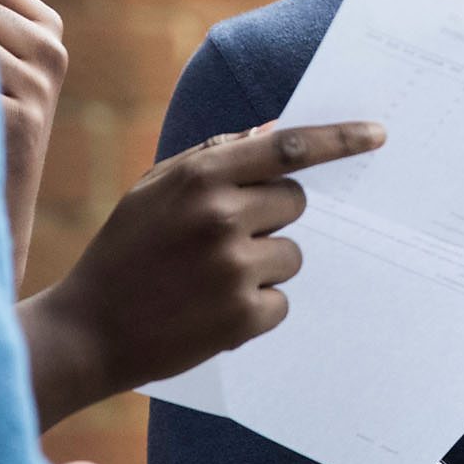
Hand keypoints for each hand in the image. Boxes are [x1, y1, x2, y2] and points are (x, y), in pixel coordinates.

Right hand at [22, 121, 386, 427]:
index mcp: (199, 176)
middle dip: (271, 216)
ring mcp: (234, 269)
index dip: (338, 140)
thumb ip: (214, 158)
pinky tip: (212, 310)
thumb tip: (271, 131)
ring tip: (210, 279)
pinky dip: (256, 307)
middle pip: (294, 203)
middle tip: (226, 237)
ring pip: (291, 254)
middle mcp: (221, 217)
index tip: (376, 135)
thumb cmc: (125, 251)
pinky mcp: (243, 317)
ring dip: (264, 264)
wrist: (87, 332)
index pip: (287, 148)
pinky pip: (281, 300)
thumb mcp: (155, 189)